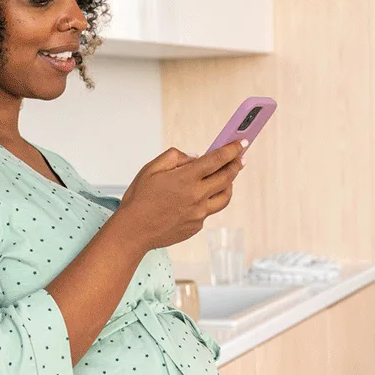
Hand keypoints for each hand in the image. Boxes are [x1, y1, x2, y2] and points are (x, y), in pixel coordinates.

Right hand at [113, 141, 246, 250]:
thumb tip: (194, 157)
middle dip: (236, 165)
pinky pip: (209, 211)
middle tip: (239, 158)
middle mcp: (197, 196)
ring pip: (225, 197)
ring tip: (226, 178)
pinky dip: (208, 201)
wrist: (134, 231)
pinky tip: (198, 198)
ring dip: (229, 185)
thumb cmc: (139, 200)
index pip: (217, 160)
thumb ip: (174, 157)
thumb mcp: (150, 169)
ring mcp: (199, 213)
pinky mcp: (196, 226)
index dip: (232, 149)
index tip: (241, 143)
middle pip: (227, 177)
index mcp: (186, 178)